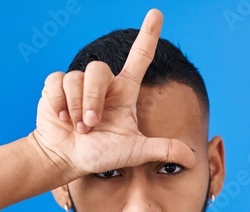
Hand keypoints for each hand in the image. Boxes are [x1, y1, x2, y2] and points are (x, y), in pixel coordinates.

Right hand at [29, 8, 196, 181]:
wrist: (66, 160)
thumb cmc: (100, 155)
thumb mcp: (135, 151)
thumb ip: (163, 149)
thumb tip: (193, 159)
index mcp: (123, 92)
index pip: (140, 58)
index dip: (148, 35)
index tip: (157, 13)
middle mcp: (103, 84)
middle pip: (98, 69)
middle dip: (92, 100)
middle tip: (91, 125)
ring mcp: (78, 84)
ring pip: (76, 78)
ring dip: (76, 107)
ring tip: (78, 127)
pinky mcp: (56, 87)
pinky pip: (57, 82)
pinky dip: (59, 104)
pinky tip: (61, 118)